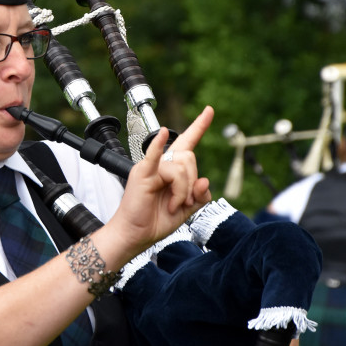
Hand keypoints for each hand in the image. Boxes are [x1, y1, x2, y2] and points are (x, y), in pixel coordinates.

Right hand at [112, 106, 213, 252]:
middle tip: (183, 202)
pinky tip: (162, 134)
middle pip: (189, 158)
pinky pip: (154, 156)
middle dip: (192, 183)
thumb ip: (199, 196)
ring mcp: (152, 167)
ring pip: (180, 167)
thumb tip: (205, 181)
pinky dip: (158, 145)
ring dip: (182, 191)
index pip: (188, 143)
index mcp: (172, 170)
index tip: (209, 110)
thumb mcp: (187, 210)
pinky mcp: (143, 174)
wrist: (136, 235)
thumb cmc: (155, 221)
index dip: (199, 126)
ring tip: (173, 205)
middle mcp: (162, 164)